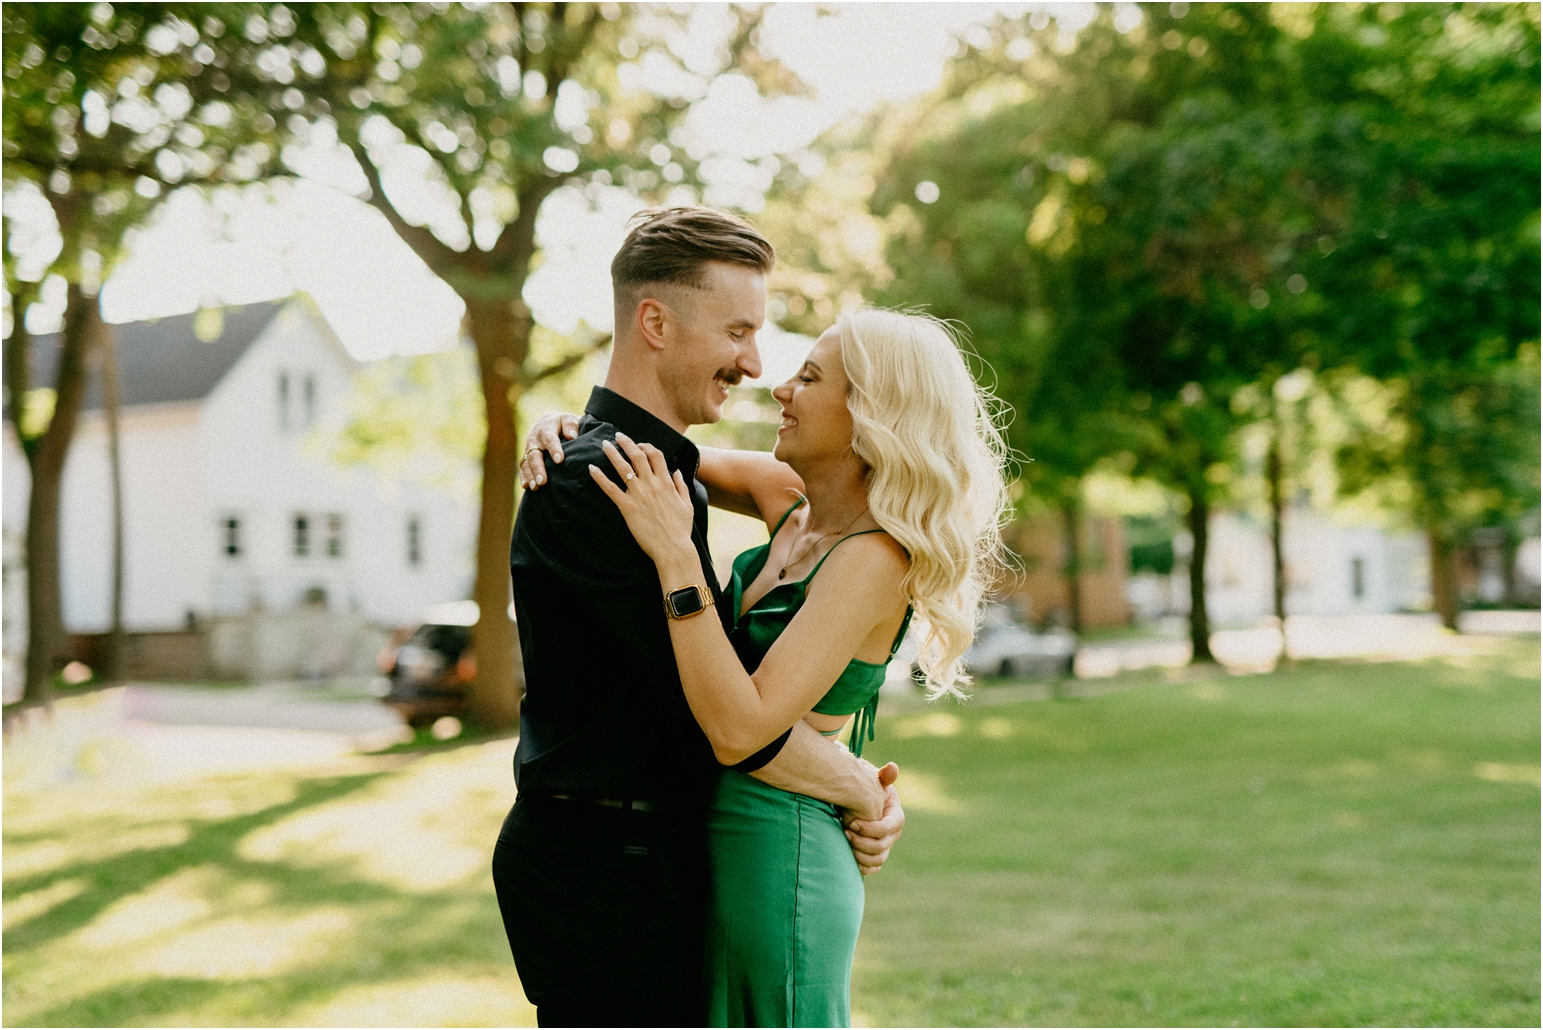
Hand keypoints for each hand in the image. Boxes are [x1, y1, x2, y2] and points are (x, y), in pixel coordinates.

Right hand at [520, 411, 580, 488]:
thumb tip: (571, 436)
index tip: (559, 460)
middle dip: (538, 468)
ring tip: (536, 486)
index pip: (550, 439)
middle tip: (542, 481)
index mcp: (546, 429)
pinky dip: (524, 477)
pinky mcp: (526, 456)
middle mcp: (535, 439)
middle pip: (535, 454)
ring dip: (530, 475)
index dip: (554, 449)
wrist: (547, 422)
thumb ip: (571, 425)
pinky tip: (526, 486)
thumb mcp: (568, 419)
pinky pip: (523, 467)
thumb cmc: (562, 423)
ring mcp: (529, 449)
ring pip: (527, 462)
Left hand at [588, 433, 696, 564]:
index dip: (646, 446)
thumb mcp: (687, 505)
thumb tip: (677, 471)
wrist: (673, 548)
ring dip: (612, 454)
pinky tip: (591, 469)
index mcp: (666, 483)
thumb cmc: (681, 529)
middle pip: (637, 456)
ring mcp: (638, 495)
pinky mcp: (627, 507)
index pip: (656, 455)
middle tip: (617, 436)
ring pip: (622, 468)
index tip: (639, 444)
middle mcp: (652, 484)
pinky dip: (600, 477)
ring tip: (604, 445)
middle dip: (626, 443)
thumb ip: (682, 486)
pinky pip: (610, 489)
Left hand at [844, 762, 903, 875]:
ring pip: (877, 859)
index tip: (851, 822)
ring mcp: (885, 846)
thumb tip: (892, 768)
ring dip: (859, 854)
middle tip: (844, 831)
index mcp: (896, 816)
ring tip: (844, 840)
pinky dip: (861, 866)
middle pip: (882, 846)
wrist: (856, 801)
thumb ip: (883, 776)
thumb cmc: (865, 788)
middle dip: (861, 841)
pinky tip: (849, 857)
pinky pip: (872, 868)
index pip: (888, 828)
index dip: (870, 828)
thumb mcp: (874, 780)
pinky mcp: (876, 855)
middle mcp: (893, 834)